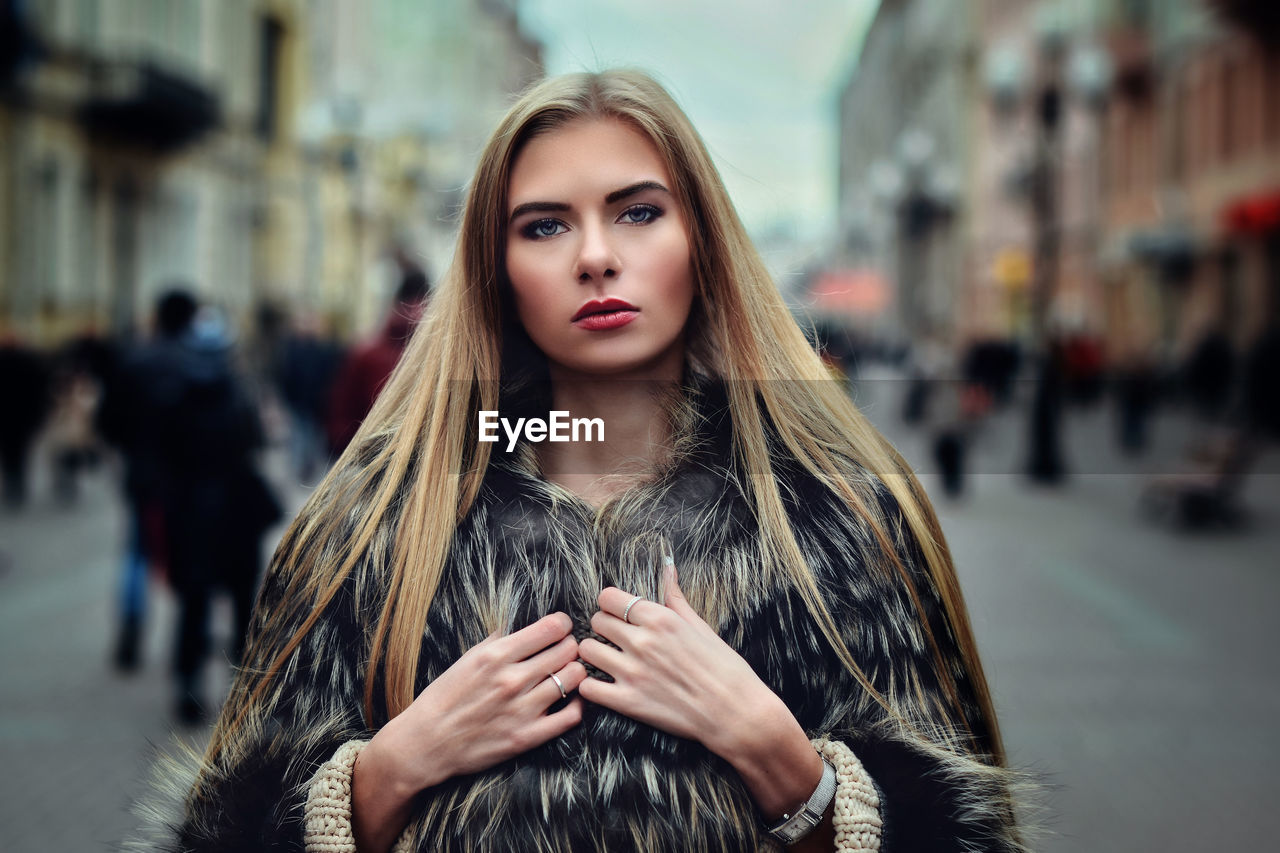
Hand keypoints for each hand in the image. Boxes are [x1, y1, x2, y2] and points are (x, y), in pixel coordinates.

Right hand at [372, 612, 586, 792]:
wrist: (426, 743)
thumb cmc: (445, 697)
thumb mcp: (468, 658)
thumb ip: (500, 639)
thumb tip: (526, 622)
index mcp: (496, 655)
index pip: (552, 628)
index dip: (562, 624)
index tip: (561, 628)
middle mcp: (512, 680)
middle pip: (567, 651)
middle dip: (569, 646)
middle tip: (564, 650)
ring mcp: (522, 710)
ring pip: (573, 678)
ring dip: (574, 671)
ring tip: (566, 672)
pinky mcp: (527, 737)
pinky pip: (571, 716)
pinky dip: (578, 703)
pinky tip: (571, 698)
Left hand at [577, 564, 825, 820]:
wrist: (736, 712)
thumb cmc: (724, 667)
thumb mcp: (700, 626)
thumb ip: (675, 597)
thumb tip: (667, 568)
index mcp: (660, 619)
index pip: (608, 598)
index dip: (610, 605)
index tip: (618, 614)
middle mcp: (642, 641)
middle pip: (596, 621)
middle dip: (603, 628)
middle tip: (615, 639)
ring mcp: (633, 672)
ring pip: (586, 651)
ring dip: (594, 654)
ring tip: (607, 660)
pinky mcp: (628, 702)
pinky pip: (587, 688)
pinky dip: (590, 686)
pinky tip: (604, 686)